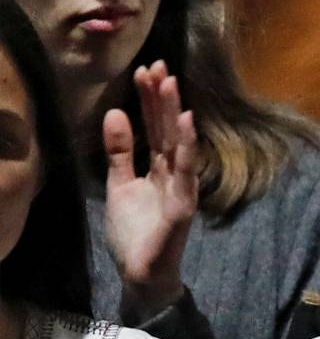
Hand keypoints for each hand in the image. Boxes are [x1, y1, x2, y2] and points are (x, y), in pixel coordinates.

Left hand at [102, 63, 199, 310]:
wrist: (142, 274)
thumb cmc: (136, 233)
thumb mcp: (120, 185)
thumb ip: (119, 152)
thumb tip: (115, 113)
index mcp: (159, 167)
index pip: (155, 127)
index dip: (150, 99)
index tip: (144, 70)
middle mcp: (174, 172)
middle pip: (167, 128)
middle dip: (162, 97)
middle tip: (157, 64)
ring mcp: (182, 187)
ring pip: (177, 144)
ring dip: (175, 113)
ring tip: (170, 83)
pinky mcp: (182, 204)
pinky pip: (184, 172)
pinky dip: (185, 147)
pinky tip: (184, 123)